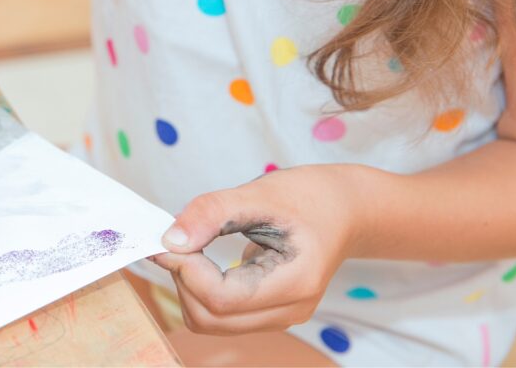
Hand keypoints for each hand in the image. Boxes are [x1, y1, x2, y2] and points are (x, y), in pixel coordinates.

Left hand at [151, 164, 380, 334]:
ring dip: (188, 287)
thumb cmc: (311, 196)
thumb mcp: (260, 193)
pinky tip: (203, 258)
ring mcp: (280, 316)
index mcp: (294, 283)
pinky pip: (220, 314)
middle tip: (177, 240)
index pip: (220, 298)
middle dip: (183, 279)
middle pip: (210, 318)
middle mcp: (289, 310)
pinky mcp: (269, 312)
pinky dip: (200, 289)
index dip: (185, 269)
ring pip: (210, 322)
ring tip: (192, 247)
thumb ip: (212, 213)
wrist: (347, 209)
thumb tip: (170, 240)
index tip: (168, 237)